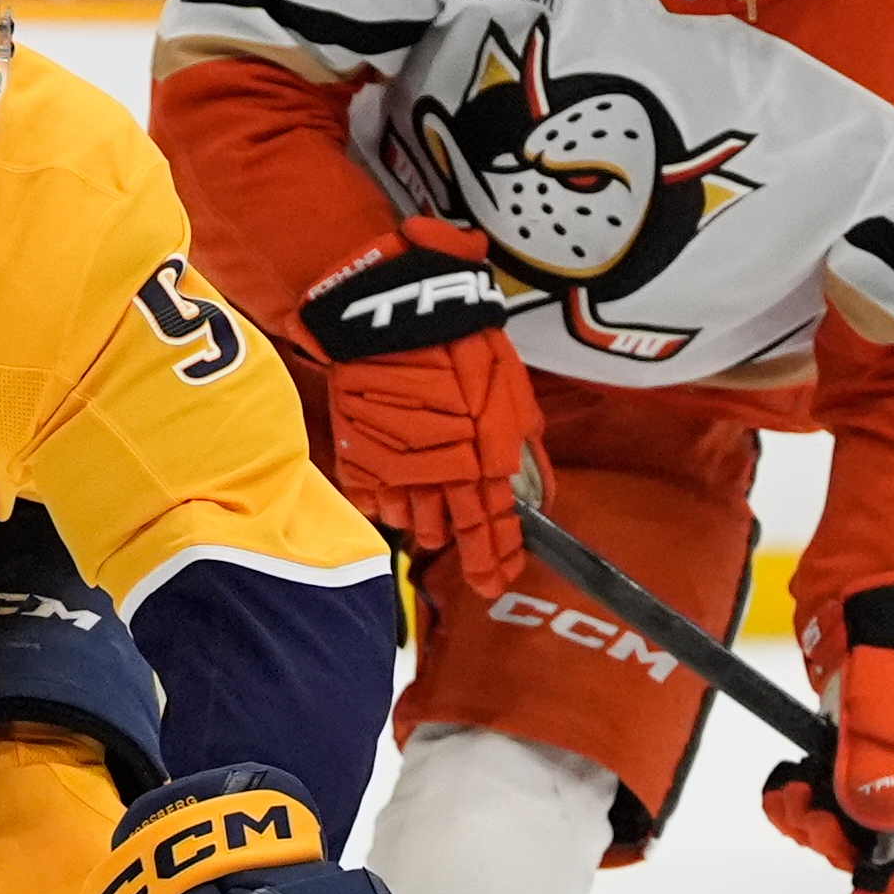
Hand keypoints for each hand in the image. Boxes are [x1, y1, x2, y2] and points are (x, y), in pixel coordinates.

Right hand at [298, 217, 550, 599]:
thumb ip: (523, 449)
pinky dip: (387, 497)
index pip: (491, 529)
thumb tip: (535, 491)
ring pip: (410, 523)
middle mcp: (438, 477)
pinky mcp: (359, 460)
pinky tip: (397, 474)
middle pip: (446, 535)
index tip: (498, 580)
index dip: (496, 560)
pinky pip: (374, 504)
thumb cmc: (460, 342)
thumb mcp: (510, 393)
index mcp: (482, 461)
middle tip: (457, 518)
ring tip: (426, 486)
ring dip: (422, 515)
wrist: (398, 312)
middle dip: (456, 536)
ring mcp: (394, 471)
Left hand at [761, 581, 893, 893]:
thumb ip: (885, 781)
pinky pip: (813, 786)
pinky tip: (781, 773)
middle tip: (807, 816)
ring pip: (838, 815)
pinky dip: (792, 790)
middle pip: (876, 837)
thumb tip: (875, 834)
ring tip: (785, 789)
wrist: (875, 577)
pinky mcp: (837, 733)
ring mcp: (872, 750)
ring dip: (807, 817)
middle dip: (837, 840)